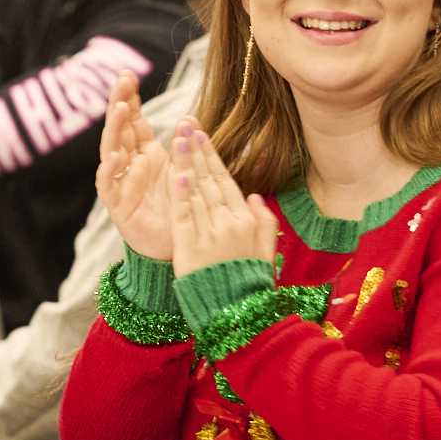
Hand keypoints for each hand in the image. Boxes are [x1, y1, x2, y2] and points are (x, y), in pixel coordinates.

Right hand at [96, 70, 172, 259]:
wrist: (179, 248)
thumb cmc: (180, 208)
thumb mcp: (186, 171)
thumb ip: (185, 146)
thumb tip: (188, 116)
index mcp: (145, 154)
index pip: (133, 121)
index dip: (129, 98)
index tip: (129, 75)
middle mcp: (129, 166)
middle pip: (119, 130)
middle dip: (119, 105)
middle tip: (122, 81)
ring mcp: (121, 184)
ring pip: (111, 151)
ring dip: (115, 130)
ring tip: (122, 109)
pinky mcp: (117, 206)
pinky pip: (108, 186)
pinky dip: (109, 171)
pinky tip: (114, 157)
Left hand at [168, 123, 276, 277]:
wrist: (236, 315)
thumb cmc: (249, 284)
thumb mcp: (265, 252)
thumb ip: (264, 223)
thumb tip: (254, 197)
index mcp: (246, 221)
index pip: (225, 180)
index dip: (211, 156)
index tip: (200, 134)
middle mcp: (229, 223)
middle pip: (209, 180)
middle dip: (195, 150)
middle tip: (185, 124)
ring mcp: (209, 234)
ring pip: (195, 192)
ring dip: (185, 163)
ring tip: (176, 138)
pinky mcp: (190, 247)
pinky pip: (184, 215)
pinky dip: (180, 194)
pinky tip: (175, 173)